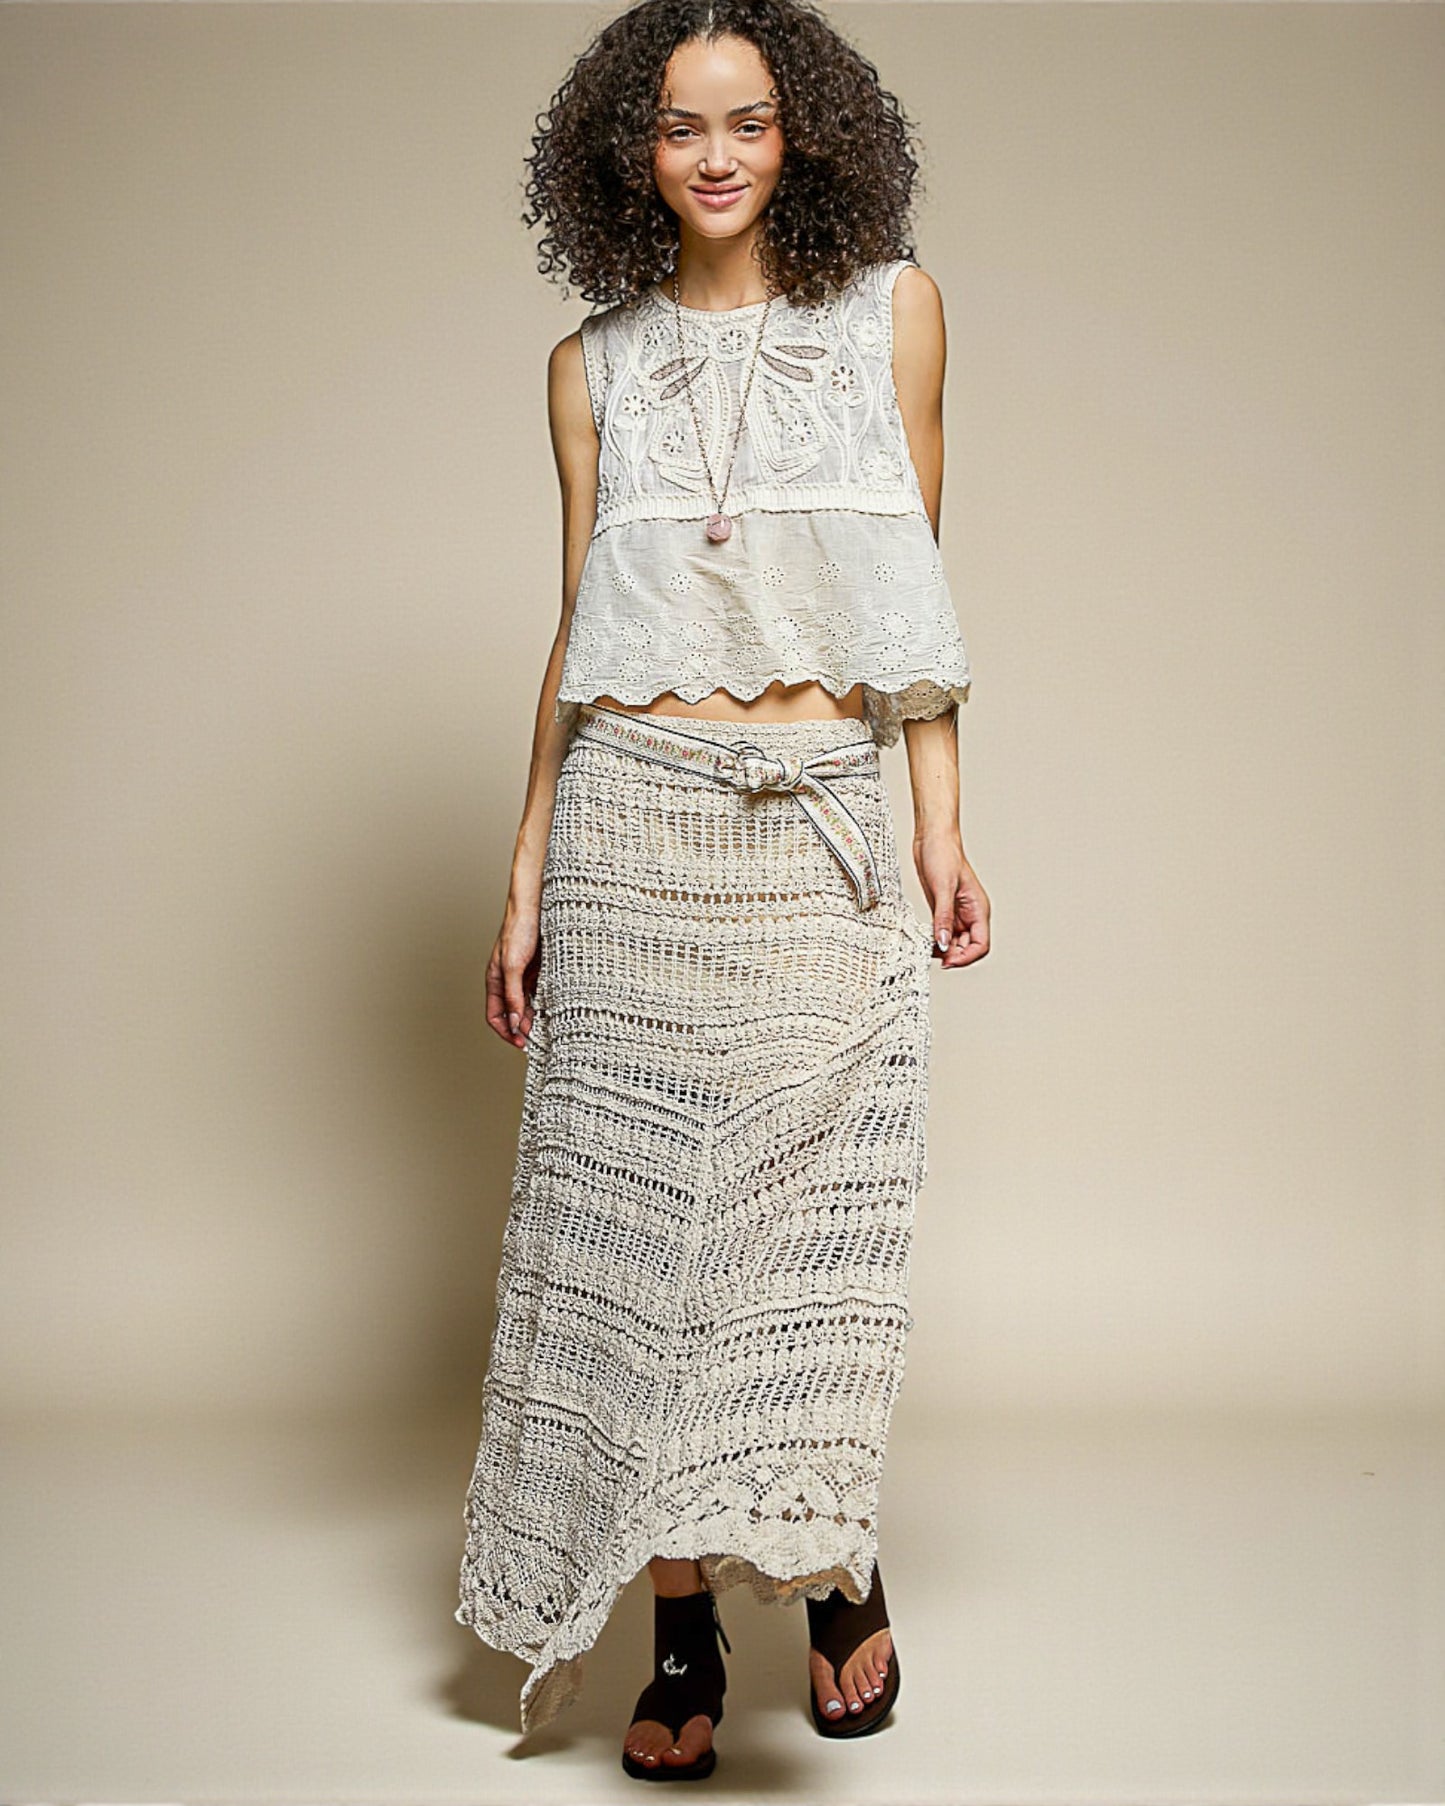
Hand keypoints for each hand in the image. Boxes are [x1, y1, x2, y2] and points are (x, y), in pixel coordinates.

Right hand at [486, 887, 541, 1048]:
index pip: (495, 1016)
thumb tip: (515, 1023)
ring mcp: (524, 978)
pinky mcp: (540, 972)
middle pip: (512, 1015)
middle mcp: (508, 982)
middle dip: (523, 1029)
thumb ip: (513, 996)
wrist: (537, 907)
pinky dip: (547, 1005)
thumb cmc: (519, 931)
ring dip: (536, 1019)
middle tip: (538, 1040)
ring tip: (548, 1028)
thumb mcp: (513, 966)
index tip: (520, 1043)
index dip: (505, 1032)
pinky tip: (556, 1010)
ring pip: (528, 1006)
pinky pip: (542, 994)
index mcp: (495, 981)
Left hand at [914, 834, 990, 969]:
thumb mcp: (943, 888)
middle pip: (968, 948)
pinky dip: (935, 940)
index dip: (966, 957)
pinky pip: (943, 932)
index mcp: (978, 909)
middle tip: (935, 958)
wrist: (932, 838)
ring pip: (955, 943)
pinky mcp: (943, 910)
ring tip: (927, 950)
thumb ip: (944, 918)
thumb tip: (944, 943)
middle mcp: (970, 914)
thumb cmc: (943, 855)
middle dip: (954, 956)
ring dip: (944, 950)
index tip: (948, 961)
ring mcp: (956, 913)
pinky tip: (924, 940)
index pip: (981, 945)